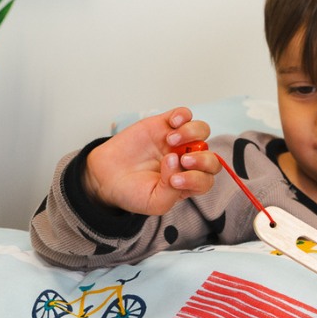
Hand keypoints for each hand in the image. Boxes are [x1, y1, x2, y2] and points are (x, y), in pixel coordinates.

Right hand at [83, 107, 218, 215]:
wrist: (106, 177)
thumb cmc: (132, 192)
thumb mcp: (154, 203)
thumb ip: (172, 191)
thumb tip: (177, 160)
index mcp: (188, 183)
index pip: (206, 179)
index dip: (197, 179)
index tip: (173, 181)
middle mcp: (186, 161)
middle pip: (210, 156)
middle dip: (201, 159)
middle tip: (182, 160)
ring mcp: (177, 142)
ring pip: (202, 131)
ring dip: (192, 134)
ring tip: (170, 141)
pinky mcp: (164, 125)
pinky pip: (184, 114)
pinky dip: (183, 116)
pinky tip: (172, 124)